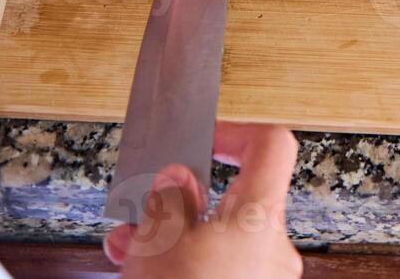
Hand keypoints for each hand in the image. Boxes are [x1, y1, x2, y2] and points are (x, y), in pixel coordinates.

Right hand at [104, 124, 301, 277]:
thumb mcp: (158, 241)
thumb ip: (169, 198)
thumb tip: (177, 178)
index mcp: (260, 219)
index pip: (271, 147)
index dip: (233, 134)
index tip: (200, 140)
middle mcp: (272, 250)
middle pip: (235, 199)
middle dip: (183, 198)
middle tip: (145, 203)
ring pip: (219, 240)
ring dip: (172, 235)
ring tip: (127, 247)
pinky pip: (219, 271)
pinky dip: (183, 265)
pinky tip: (139, 270)